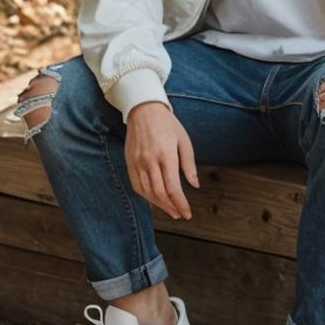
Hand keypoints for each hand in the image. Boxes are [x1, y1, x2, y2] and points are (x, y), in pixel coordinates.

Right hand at [124, 102, 199, 220]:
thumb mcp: (184, 140)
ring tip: (171, 210)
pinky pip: (136, 186)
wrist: (143, 109)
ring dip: (159, 205)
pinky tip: (156, 200)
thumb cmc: (168, 124)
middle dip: (171, 207)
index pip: (173, 188)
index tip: (187, 213)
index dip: (181, 204)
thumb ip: (189, 164)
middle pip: (160, 193)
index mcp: (166, 154)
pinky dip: (146, 196)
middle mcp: (150, 160)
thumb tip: (195, 185)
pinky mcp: (130, 162)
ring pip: (147, 192)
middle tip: (180, 214)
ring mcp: (137, 162)